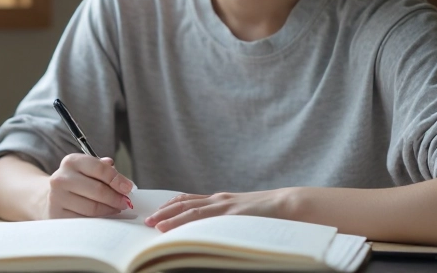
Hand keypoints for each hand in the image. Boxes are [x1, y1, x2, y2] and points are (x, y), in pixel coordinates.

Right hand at [46, 154, 134, 218]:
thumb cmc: (77, 181)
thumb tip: (124, 182)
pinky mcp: (57, 215)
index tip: (129, 188)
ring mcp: (57, 198)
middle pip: (98, 190)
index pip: (100, 169)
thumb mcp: (88, 169)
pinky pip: (84, 220)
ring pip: (92, 208)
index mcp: (72, 162)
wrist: (52, 196)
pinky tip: (104, 216)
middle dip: (116, 197)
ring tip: (116, 208)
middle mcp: (61, 178)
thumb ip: (105, 170)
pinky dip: (98, 220)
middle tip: (126, 202)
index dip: (117, 179)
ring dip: (109, 210)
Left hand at [144, 188, 295, 231]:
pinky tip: (172, 228)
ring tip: (153, 224)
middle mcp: (220, 201)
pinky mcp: (230, 214)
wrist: (290, 205)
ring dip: (169, 217)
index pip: (191, 200)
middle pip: (185, 203)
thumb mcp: (246, 217)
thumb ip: (230, 221)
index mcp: (223, 201)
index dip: (172, 206)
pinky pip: (202, 217)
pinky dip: (184, 222)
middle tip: (146, 220)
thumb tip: (217, 234)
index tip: (156, 213)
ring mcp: (224, 206)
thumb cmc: (271, 215)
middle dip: (164, 212)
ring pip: (190, 210)